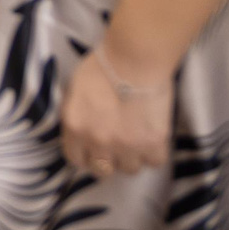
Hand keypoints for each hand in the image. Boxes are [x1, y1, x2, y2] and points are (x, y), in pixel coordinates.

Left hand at [60, 45, 171, 177]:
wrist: (134, 59)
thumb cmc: (101, 66)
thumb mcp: (74, 91)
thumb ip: (76, 115)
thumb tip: (81, 130)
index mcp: (74, 127)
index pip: (75, 159)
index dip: (86, 156)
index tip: (93, 151)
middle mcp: (98, 141)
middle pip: (103, 170)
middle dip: (109, 160)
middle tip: (117, 147)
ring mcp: (126, 146)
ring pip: (130, 169)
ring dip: (133, 157)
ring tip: (137, 139)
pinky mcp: (153, 144)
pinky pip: (154, 162)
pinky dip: (154, 153)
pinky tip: (152, 138)